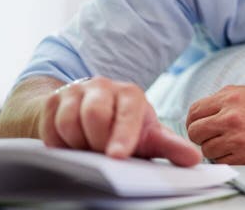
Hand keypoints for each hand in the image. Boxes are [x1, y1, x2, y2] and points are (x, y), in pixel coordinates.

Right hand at [39, 76, 200, 166]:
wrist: (88, 113)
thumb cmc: (124, 128)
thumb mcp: (148, 137)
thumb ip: (171, 147)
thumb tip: (195, 158)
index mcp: (131, 94)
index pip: (128, 112)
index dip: (123, 135)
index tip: (118, 156)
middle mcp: (104, 87)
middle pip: (94, 114)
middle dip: (96, 141)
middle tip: (101, 155)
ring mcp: (77, 91)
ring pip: (69, 120)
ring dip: (76, 143)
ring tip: (87, 150)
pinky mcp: (54, 99)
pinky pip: (49, 126)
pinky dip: (58, 142)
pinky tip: (70, 146)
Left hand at [186, 85, 244, 164]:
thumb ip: (227, 97)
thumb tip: (206, 106)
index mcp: (231, 97)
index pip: (195, 110)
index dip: (194, 120)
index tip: (198, 125)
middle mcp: (231, 116)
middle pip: (195, 131)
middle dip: (202, 136)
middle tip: (214, 136)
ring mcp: (236, 138)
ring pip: (207, 149)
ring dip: (216, 149)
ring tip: (232, 142)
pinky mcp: (243, 156)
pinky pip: (221, 161)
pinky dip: (228, 158)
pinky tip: (241, 150)